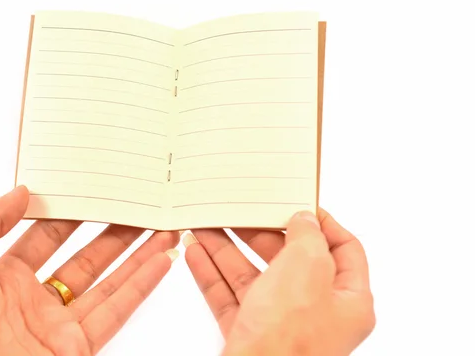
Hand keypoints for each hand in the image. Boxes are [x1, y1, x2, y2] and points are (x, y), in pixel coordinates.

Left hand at [0, 186, 179, 355]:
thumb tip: (21, 191)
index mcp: (4, 279)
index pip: (46, 237)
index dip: (70, 215)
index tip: (93, 194)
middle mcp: (34, 302)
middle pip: (85, 259)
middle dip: (112, 234)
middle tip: (135, 210)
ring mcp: (58, 326)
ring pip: (108, 283)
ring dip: (137, 257)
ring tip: (160, 231)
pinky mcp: (78, 348)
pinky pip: (117, 311)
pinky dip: (142, 286)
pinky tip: (161, 263)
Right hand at [184, 208, 374, 355]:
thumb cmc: (290, 339)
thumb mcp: (307, 269)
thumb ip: (307, 237)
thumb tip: (304, 219)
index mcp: (347, 300)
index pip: (343, 250)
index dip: (323, 223)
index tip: (297, 203)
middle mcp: (317, 312)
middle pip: (289, 260)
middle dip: (258, 234)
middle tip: (238, 213)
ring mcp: (281, 325)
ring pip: (253, 277)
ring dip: (227, 250)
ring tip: (205, 227)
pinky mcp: (251, 334)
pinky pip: (230, 297)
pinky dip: (212, 275)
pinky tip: (195, 254)